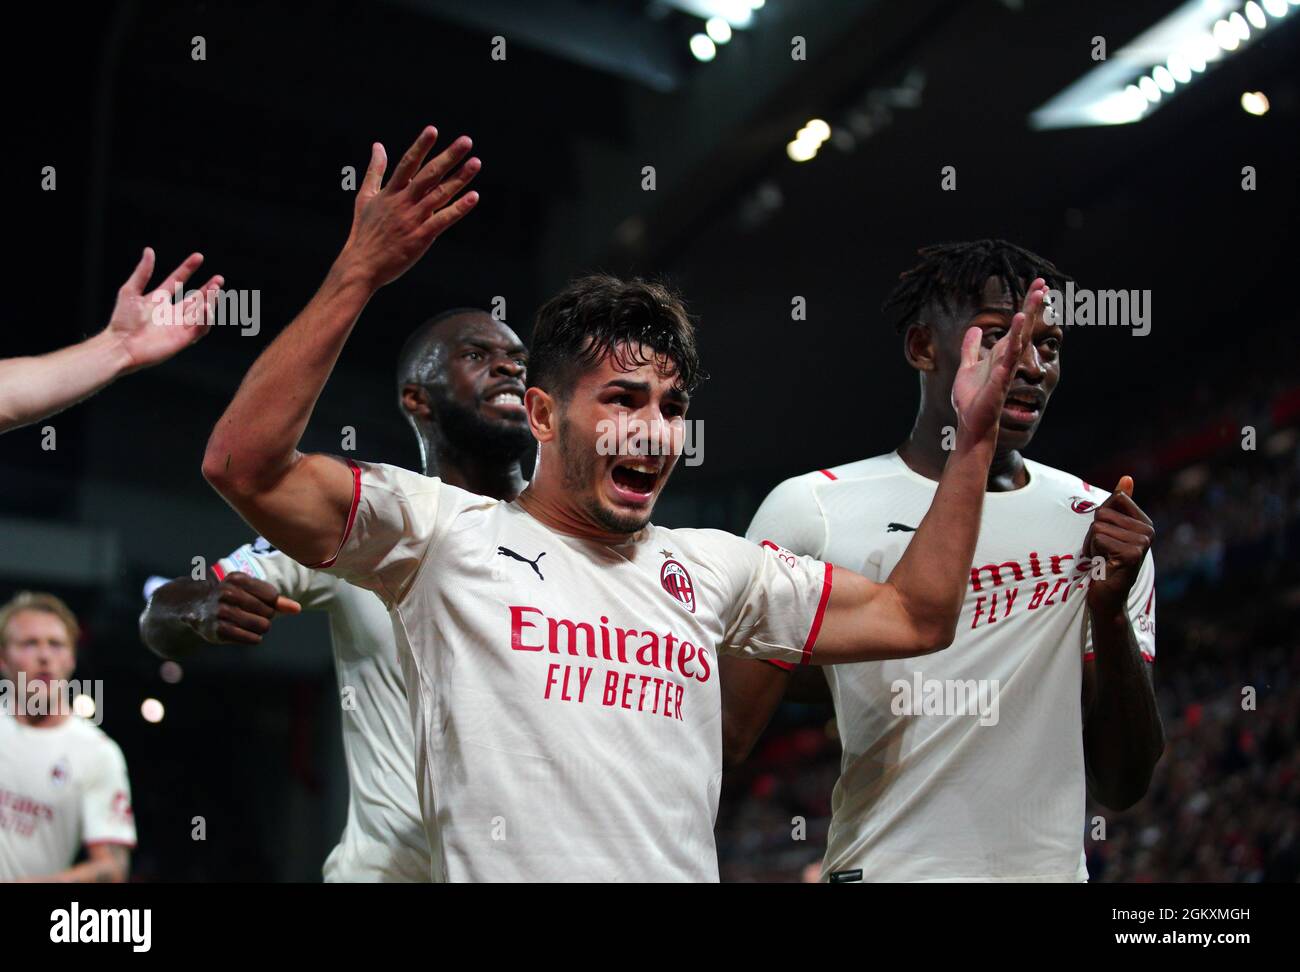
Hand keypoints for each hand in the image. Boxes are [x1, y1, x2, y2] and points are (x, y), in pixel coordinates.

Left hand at [107, 247, 223, 372]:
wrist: (121, 345)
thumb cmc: (122, 321)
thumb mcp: (130, 291)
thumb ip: (142, 272)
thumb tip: (149, 250)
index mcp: (159, 300)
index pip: (177, 281)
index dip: (188, 269)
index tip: (199, 257)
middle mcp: (171, 312)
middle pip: (195, 298)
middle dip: (208, 289)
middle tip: (218, 279)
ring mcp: (179, 326)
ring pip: (201, 312)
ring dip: (210, 301)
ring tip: (216, 290)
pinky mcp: (183, 339)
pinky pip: (200, 328)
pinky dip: (206, 318)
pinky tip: (207, 307)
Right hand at [195, 572, 300, 644]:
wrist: (193, 606)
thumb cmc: (230, 597)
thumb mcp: (249, 591)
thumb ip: (275, 599)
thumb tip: (297, 609)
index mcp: (237, 579)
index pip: (272, 596)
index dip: (270, 603)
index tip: (259, 603)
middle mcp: (227, 593)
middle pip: (269, 612)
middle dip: (266, 616)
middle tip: (252, 615)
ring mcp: (221, 612)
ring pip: (262, 626)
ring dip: (261, 628)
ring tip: (250, 624)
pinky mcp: (218, 630)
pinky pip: (252, 639)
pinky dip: (254, 638)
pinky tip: (246, 634)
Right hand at [335, 126, 480, 289]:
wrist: (361, 265)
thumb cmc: (364, 232)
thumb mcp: (365, 197)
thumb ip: (375, 170)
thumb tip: (378, 145)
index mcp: (390, 192)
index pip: (408, 163)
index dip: (421, 146)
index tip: (433, 130)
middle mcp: (403, 202)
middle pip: (429, 174)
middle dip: (448, 156)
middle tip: (467, 141)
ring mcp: (412, 219)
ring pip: (439, 194)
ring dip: (459, 178)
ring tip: (476, 163)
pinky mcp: (420, 237)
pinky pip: (443, 220)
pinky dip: (458, 208)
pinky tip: (473, 197)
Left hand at [950, 277, 1043, 444]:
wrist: (970, 421)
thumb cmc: (972, 398)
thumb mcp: (967, 367)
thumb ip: (971, 348)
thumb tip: (975, 329)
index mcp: (1000, 353)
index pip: (1017, 325)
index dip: (1026, 306)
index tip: (1036, 285)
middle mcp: (1008, 357)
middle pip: (1024, 325)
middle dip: (1033, 304)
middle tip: (1043, 283)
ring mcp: (1007, 366)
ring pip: (1021, 336)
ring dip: (1029, 315)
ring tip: (1037, 294)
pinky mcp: (1001, 377)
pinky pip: (1010, 355)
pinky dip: (1015, 338)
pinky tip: (1019, 321)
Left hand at [1084, 476, 1154, 612]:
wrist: (1107, 598)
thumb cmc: (1105, 562)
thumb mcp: (1110, 530)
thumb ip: (1118, 504)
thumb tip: (1127, 477)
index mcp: (1145, 523)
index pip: (1116, 498)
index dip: (1101, 517)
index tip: (1107, 537)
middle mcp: (1148, 532)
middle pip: (1103, 512)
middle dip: (1093, 533)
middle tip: (1102, 552)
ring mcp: (1142, 543)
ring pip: (1098, 526)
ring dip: (1091, 543)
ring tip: (1102, 559)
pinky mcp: (1132, 554)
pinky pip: (1098, 538)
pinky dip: (1092, 551)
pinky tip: (1102, 565)